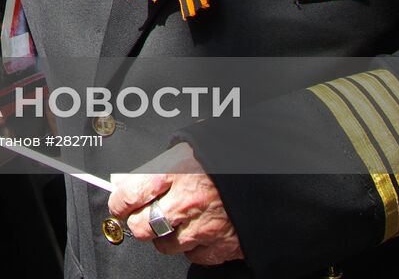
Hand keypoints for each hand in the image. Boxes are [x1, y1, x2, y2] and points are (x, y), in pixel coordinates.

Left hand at [108, 142, 241, 266]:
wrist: (279, 170)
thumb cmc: (234, 154)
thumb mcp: (195, 143)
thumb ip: (167, 159)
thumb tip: (143, 172)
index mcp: (176, 170)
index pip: (128, 195)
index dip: (119, 201)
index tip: (121, 202)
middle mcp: (186, 202)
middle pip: (141, 227)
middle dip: (138, 222)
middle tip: (143, 214)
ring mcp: (204, 227)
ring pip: (165, 245)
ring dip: (165, 235)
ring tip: (175, 220)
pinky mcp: (223, 246)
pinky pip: (194, 256)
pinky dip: (193, 246)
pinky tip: (199, 230)